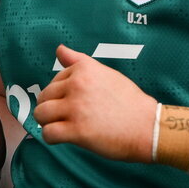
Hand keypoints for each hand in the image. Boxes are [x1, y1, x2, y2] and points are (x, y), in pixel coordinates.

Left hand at [34, 44, 155, 162]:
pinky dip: (51, 138)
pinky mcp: (76, 130)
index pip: (54, 80)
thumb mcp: (106, 74)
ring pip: (41, 114)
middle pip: (44, 97)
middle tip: (70, 117)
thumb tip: (59, 49)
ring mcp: (75, 108)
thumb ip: (79, 62)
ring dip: (48, 122)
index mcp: (84, 69)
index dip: (62, 94)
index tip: (78, 102)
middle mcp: (77, 85)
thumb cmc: (129, 101)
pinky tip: (64, 138)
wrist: (147, 127)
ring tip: (63, 126)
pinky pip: (47, 134)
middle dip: (52, 108)